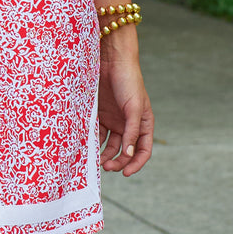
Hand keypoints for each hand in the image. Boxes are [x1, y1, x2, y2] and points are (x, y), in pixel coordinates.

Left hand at [98, 51, 152, 175]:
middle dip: (118, 161)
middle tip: (107, 167)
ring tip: (97, 161)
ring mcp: (115, 120)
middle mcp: (129, 125)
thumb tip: (129, 154)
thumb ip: (131, 131)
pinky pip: (98, 133)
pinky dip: (94, 141)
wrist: (111, 60)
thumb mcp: (133, 107)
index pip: (143, 150)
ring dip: (105, 155)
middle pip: (125, 151)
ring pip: (110, 145)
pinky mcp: (101, 115)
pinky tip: (89, 146)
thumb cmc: (128, 81)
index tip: (126, 173)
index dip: (136, 163)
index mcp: (143, 124)